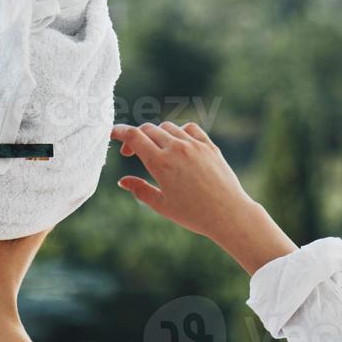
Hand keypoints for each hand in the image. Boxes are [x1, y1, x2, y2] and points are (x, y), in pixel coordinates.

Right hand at [111, 121, 295, 273]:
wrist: (228, 214)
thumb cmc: (193, 214)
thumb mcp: (161, 205)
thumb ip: (139, 190)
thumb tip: (122, 181)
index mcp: (160, 163)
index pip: (134, 136)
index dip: (119, 132)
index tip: (112, 134)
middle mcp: (176, 148)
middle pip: (148, 129)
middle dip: (135, 137)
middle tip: (130, 152)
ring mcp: (194, 145)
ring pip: (167, 127)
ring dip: (155, 134)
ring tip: (154, 150)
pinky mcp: (209, 146)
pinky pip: (189, 128)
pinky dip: (178, 132)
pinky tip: (177, 144)